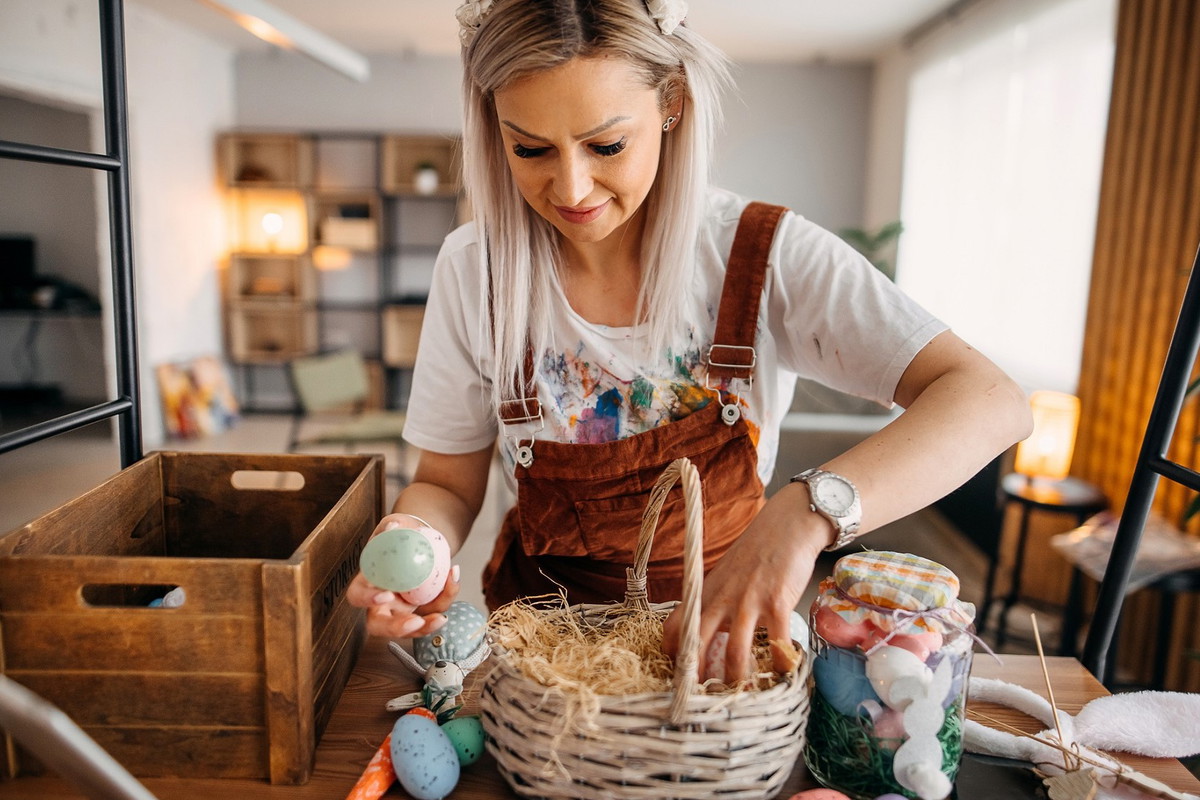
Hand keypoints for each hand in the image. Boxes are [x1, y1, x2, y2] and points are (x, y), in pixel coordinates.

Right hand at [346, 513, 461, 637]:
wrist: (423, 538)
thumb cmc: (403, 533)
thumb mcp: (396, 524)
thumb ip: (392, 526)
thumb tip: (393, 527)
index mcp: (368, 581)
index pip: (357, 596)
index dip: (367, 599)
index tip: (386, 595)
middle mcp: (382, 601)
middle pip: (379, 625)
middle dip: (397, 629)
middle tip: (415, 621)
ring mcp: (403, 608)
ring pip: (409, 628)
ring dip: (426, 626)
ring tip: (441, 617)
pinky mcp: (423, 609)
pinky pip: (433, 613)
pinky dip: (445, 599)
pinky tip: (453, 580)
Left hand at [661, 483, 826, 681]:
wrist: (785, 526)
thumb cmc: (755, 554)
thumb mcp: (723, 577)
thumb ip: (713, 604)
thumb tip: (703, 636)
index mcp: (704, 594)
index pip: (674, 627)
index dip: (672, 655)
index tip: (677, 677)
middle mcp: (720, 599)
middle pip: (696, 644)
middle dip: (695, 677)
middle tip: (700, 700)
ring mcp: (748, 601)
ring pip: (735, 652)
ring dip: (738, 679)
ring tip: (743, 695)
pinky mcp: (777, 602)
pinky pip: (777, 643)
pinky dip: (780, 664)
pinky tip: (783, 673)